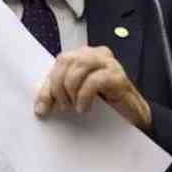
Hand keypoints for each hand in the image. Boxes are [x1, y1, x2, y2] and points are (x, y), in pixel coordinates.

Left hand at [34, 46, 151, 131]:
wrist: (131, 117)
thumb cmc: (104, 105)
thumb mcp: (76, 98)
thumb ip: (59, 95)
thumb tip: (40, 108)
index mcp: (84, 55)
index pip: (59, 62)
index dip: (48, 85)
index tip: (42, 108)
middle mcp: (96, 54)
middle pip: (66, 60)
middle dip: (58, 86)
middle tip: (63, 106)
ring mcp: (109, 63)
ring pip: (79, 65)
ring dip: (71, 89)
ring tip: (74, 106)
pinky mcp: (118, 76)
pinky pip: (94, 80)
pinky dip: (84, 96)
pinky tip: (85, 108)